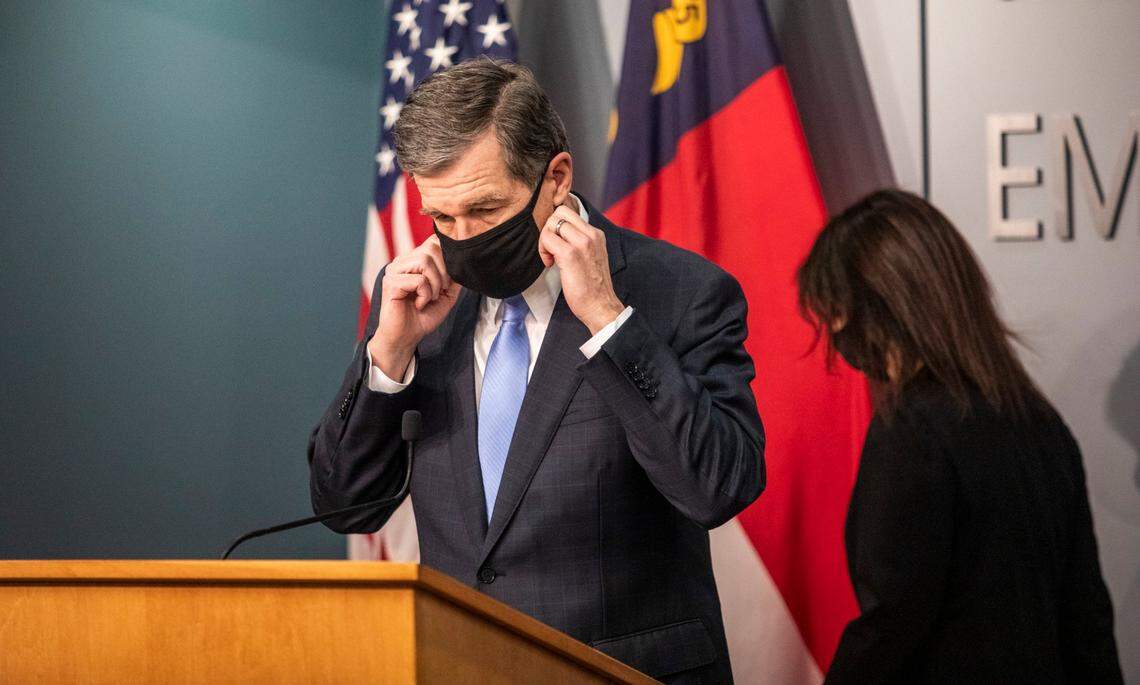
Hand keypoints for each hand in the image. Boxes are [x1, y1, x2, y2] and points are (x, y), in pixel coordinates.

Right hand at [368, 235, 460, 378]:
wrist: (407, 337)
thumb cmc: (424, 316)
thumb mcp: (447, 294)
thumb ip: (454, 276)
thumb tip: (462, 260)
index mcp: (414, 260)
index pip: (433, 241)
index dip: (447, 257)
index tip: (448, 280)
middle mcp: (403, 261)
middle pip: (431, 248)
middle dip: (444, 272)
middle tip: (440, 292)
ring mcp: (394, 270)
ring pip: (425, 261)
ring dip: (435, 284)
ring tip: (430, 298)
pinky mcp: (391, 282)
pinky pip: (418, 280)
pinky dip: (425, 294)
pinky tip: (419, 304)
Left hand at [539, 205, 623, 334]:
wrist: (600, 306)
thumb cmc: (593, 287)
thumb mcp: (591, 256)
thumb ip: (579, 241)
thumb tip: (557, 234)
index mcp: (596, 234)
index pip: (569, 212)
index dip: (557, 225)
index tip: (557, 243)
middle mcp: (591, 234)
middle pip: (560, 211)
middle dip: (549, 228)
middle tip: (551, 248)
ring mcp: (582, 243)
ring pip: (552, 223)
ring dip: (545, 239)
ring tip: (550, 257)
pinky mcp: (571, 254)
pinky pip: (547, 238)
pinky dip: (543, 250)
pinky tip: (550, 264)